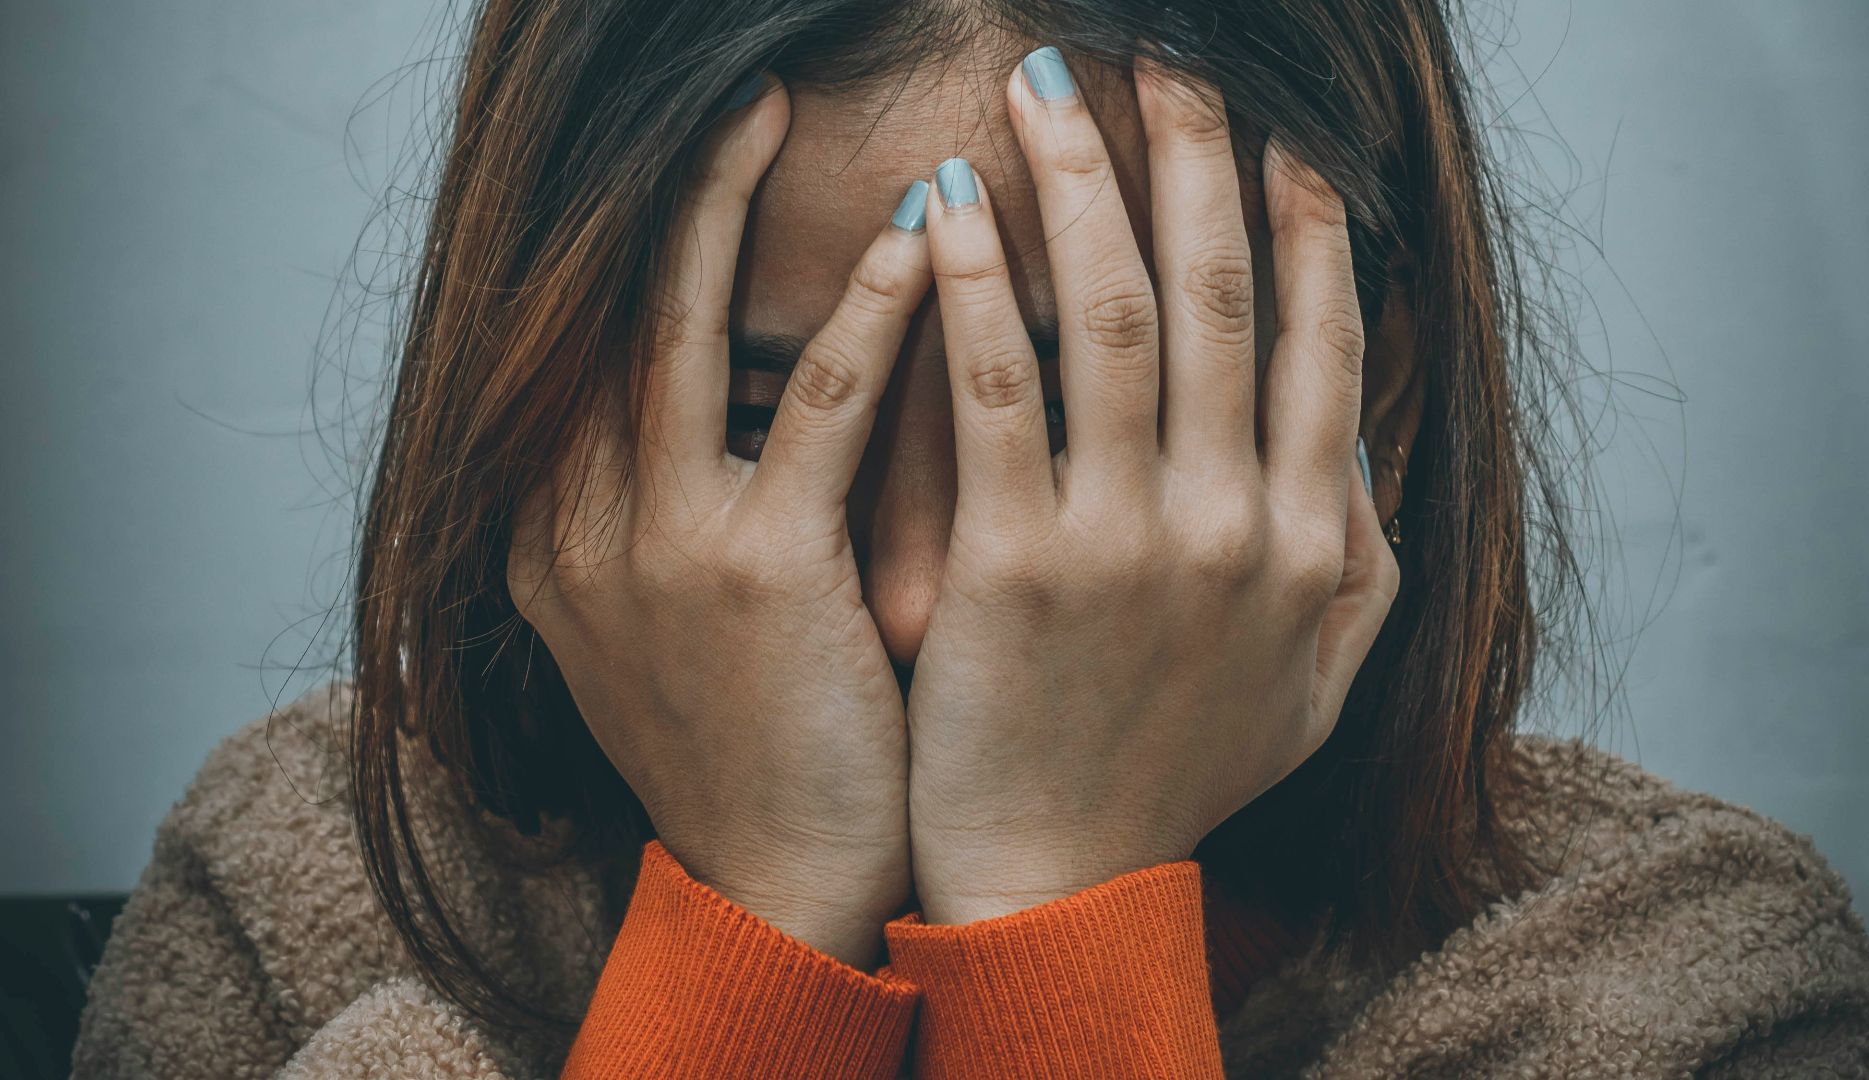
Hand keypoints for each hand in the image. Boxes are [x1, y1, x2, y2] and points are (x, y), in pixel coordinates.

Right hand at [505, 75, 932, 967]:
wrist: (776, 882)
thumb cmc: (752, 740)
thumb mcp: (669, 616)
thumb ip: (667, 504)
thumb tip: (736, 393)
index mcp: (551, 531)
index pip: (579, 346)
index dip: (634, 240)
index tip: (696, 158)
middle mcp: (574, 523)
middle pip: (608, 309)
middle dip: (669, 190)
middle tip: (736, 94)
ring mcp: (652, 546)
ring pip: (681, 329)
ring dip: (729, 205)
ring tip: (781, 107)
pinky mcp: (753, 574)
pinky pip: (815, 409)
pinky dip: (866, 315)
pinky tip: (918, 241)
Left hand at [903, 50, 1399, 923]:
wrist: (1061, 880)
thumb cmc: (1176, 776)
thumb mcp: (1313, 684)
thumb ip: (1360, 562)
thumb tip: (1367, 445)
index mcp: (1312, 540)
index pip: (1321, 341)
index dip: (1305, 223)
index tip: (1282, 135)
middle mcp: (1237, 523)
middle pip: (1220, 294)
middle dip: (1195, 156)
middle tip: (1166, 56)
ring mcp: (1129, 540)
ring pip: (1113, 313)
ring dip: (1083, 181)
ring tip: (1047, 86)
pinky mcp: (1016, 563)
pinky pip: (996, 389)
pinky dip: (973, 284)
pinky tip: (946, 202)